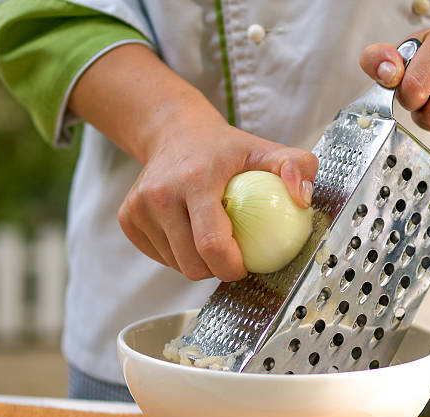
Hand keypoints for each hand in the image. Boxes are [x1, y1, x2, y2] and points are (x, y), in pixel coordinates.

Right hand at [68, 44, 316, 281]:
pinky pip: (160, 257)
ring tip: (211, 238)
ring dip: (198, 263)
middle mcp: (160, 195)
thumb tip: (302, 200)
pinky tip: (189, 232)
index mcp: (195, 180)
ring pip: (175, 265)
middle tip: (233, 255)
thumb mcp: (266, 149)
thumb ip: (297, 166)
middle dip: (217, 270)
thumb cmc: (226, 148)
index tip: (245, 264)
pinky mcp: (127, 219)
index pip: (211, 243)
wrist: (175, 132)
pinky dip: (178, 255)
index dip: (231, 267)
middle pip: (191, 264)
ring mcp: (138, 208)